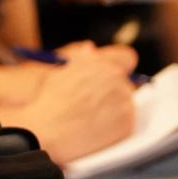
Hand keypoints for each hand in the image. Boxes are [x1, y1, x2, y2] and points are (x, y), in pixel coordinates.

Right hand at [5, 46, 137, 163]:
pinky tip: (95, 128)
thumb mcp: (60, 72)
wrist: (49, 130)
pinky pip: (127, 122)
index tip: (111, 74)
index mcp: (102, 63)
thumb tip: (91, 48)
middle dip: (112, 89)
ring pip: (126, 103)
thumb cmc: (50, 101)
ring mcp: (125, 103)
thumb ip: (80, 59)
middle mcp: (117, 80)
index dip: (118, 65)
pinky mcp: (127, 124)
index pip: (126, 57)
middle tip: (92, 101)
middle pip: (126, 82)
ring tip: (89, 116)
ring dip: (114, 108)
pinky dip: (115, 126)